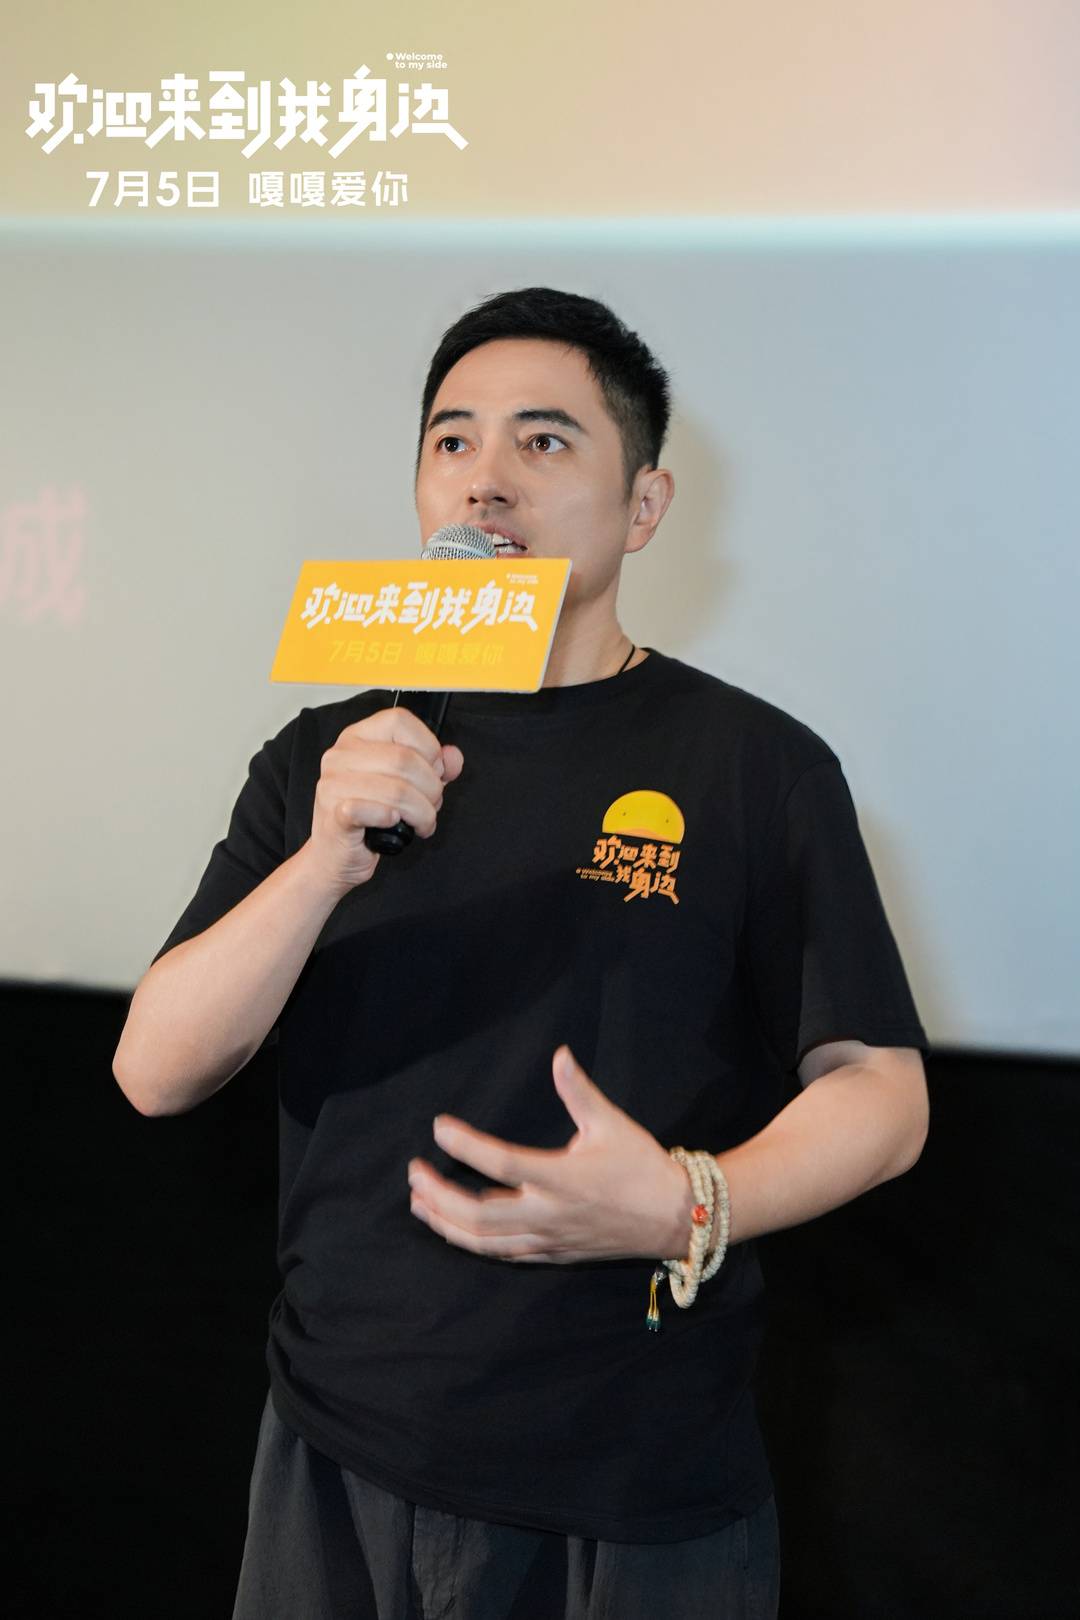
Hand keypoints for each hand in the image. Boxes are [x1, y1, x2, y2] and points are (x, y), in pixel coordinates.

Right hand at [306, 706, 463, 895]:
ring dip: (422, 812)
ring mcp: (333, 785)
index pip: (399, 720)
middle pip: (404, 758)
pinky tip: (393, 824)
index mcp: (357, 737)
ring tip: (422, 823)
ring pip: (397, 790)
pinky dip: (392, 820)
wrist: (336, 856)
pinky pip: (374, 811)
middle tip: (432, 806)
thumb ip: (433, 767)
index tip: (435, 770)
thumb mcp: (406, 785)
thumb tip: (453, 757)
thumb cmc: (370, 817)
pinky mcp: (335, 816)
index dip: (427, 746)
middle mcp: (340, 756)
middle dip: (431, 788)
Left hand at [407, 1046, 694, 1262]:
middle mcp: (549, 1213)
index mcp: (562, 1177)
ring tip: (419, 1203)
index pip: (500, 1163)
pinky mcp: (553, 1254)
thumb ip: (578, 1090)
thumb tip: (559, 1054)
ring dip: (446, 1223)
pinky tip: (454, 1228)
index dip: (465, 1145)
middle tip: (414, 1173)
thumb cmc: (643, 1166)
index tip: (439, 1127)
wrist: (676, 1218)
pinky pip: (502, 1255)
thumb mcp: (611, 1123)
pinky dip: (472, 1242)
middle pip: (477, 1215)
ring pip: (483, 1242)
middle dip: (438, 1195)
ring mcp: (549, 1239)